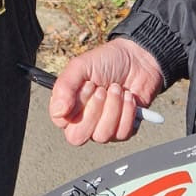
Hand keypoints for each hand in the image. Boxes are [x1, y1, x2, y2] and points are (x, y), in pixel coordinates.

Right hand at [49, 38, 165, 146]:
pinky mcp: (123, 130)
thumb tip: (58, 111)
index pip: (61, 121)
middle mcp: (82, 121)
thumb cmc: (106, 61)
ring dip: (113, 108)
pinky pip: (122, 134)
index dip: (76, 105)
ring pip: (102, 136)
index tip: (88, 85)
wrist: (137, 59)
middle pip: (78, 136)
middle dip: (94, 111)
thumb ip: (64, 86)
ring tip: (117, 89)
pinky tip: (128, 97)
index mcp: (68, 106)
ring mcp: (103, 128)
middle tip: (103, 90)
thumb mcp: (80, 66)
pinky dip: (127, 112)